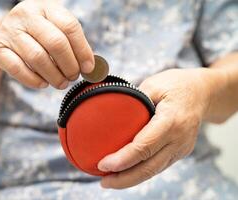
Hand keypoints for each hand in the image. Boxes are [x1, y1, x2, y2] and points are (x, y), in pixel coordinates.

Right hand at [0, 0, 93, 88]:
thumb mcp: (52, 31)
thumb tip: (91, 67)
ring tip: (61, 83)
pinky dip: (33, 80)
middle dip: (69, 65)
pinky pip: (18, 68)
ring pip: (37, 57)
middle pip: (55, 42)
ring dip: (54, 76)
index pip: (70, 26)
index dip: (82, 50)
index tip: (88, 68)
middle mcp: (25, 15)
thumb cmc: (34, 37)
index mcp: (45, 7)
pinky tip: (42, 84)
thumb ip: (71, 44)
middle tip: (73, 77)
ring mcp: (9, 31)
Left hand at [97, 68, 214, 188]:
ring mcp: (181, 148)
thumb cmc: (176, 85)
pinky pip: (159, 166)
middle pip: (149, 167)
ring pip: (154, 171)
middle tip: (103, 182)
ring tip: (110, 181)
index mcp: (172, 120)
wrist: (203, 92)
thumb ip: (134, 101)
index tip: (103, 164)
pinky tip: (126, 173)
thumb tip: (112, 118)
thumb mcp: (153, 85)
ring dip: (131, 179)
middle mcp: (179, 139)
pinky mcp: (180, 151)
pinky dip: (141, 172)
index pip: (144, 147)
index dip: (123, 159)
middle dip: (124, 178)